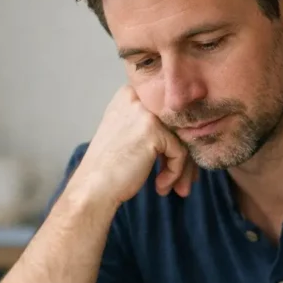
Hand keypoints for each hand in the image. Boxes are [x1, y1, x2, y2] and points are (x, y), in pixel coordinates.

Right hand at [70, 85, 197, 206]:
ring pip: (181, 138)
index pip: (166, 113)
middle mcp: (136, 97)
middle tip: (184, 180)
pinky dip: (175, 173)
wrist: (93, 188)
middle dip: (183, 156)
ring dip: (182, 167)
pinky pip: (180, 152)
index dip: (175, 139)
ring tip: (175, 188)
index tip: (174, 163)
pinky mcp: (154, 131)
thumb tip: (189, 131)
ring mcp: (145, 113)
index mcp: (128, 94)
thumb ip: (152, 124)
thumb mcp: (127, 132)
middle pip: (176, 124)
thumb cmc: (109, 168)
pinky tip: (160, 186)